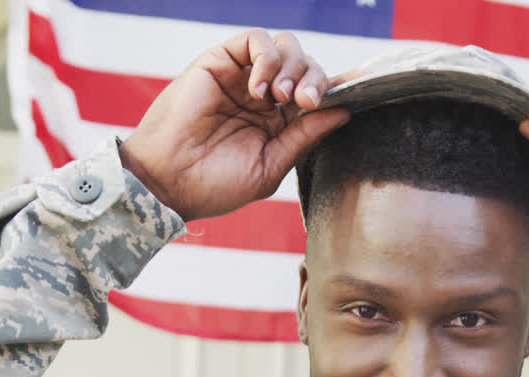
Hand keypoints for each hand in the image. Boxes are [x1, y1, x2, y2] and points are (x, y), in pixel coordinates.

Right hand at [119, 29, 350, 221]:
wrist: (169, 183)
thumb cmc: (214, 184)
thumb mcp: (271, 165)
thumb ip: (306, 136)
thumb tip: (344, 111)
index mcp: (279, 124)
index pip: (316, 94)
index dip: (338, 88)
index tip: (359, 89)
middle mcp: (264, 97)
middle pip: (306, 67)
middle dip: (316, 80)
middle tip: (305, 103)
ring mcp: (243, 78)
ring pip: (286, 48)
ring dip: (294, 67)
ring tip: (281, 98)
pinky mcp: (220, 62)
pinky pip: (254, 40)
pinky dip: (267, 57)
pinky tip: (260, 89)